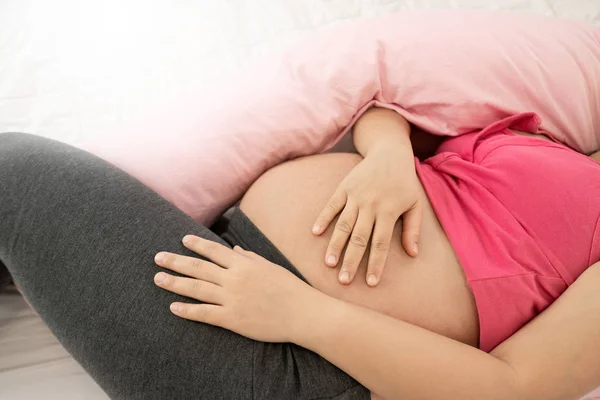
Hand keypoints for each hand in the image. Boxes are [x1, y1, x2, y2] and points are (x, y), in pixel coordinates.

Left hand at [153, 235, 317, 342]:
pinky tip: (173, 307)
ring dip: (175, 283)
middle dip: (175, 261)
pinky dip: (187, 310)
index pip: (214, 250)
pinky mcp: (233, 319)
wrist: (303, 313)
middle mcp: (234, 279)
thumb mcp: (271, 267)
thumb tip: (235, 249)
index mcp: (244, 264)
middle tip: (158, 258)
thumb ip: (250, 258)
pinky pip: (205, 314)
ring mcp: (232, 299)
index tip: (182, 240)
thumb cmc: (290, 288)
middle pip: (198, 268)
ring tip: (158, 279)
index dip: (196, 244)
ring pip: (196, 289)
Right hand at [312, 143, 421, 286]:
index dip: (376, 264)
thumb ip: (413, 229)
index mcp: (389, 211)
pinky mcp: (344, 188)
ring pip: (343, 225)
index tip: (370, 282)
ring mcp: (355, 196)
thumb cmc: (405, 182)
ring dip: (335, 245)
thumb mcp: (415, 204)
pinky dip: (323, 218)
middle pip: (359, 238)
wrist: (389, 152)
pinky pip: (331, 205)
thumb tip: (413, 254)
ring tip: (328, 263)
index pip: (381, 243)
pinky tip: (315, 233)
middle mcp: (370, 205)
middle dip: (351, 261)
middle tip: (343, 281)